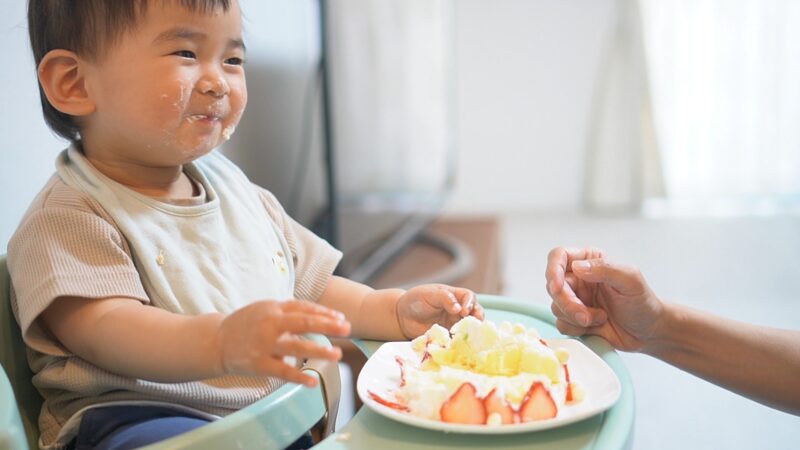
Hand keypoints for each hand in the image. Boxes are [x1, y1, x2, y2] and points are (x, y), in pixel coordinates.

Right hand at [216, 300, 350, 385]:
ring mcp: (264, 344)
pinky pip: (282, 371)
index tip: (341, 318)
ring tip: (336, 355)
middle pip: (303, 322)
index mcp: (274, 308)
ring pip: (295, 347)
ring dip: (318, 351)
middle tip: (347, 328)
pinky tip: (312, 381)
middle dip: (327, 325)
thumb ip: (290, 312)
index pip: (303, 308)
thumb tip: (320, 316)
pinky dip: (298, 376)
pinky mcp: (258, 363)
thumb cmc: (247, 324)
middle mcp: (270, 324)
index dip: (324, 313)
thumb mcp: (266, 310)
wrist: (216, 341)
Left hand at [395, 284, 483, 338]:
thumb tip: (459, 309)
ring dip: (471, 333)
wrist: (403, 316)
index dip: (471, 304)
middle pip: (475, 313)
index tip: (465, 312)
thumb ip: (445, 298)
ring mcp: (454, 324)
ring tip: (471, 338)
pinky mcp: (448, 337)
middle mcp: (458, 310)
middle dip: (478, 319)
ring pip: (469, 328)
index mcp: (455, 296)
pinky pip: (458, 341)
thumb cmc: (417, 299)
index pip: (469, 297)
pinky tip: (459, 346)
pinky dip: (461, 344)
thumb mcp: (430, 294)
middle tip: (476, 325)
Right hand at [545, 247, 663, 351]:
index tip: (557, 287)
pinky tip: (597, 326)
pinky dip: (578, 329)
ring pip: (556, 307)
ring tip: (600, 318)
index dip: (553, 270)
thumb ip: (605, 269)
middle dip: (568, 303)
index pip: (559, 256)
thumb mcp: (631, 280)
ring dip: (576, 317)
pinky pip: (561, 324)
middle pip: (553, 286)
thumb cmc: (643, 302)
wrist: (649, 331)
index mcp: (589, 260)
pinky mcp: (574, 319)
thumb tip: (578, 267)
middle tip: (586, 315)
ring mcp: (575, 299)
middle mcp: (578, 278)